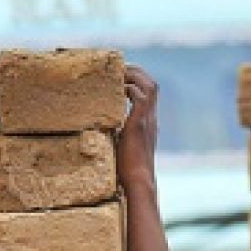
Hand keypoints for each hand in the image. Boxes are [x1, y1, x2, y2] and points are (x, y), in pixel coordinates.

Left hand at [117, 66, 158, 195]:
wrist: (137, 181)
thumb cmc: (127, 168)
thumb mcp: (121, 144)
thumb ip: (116, 132)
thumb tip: (99, 128)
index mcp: (147, 121)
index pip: (148, 92)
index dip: (136, 80)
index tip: (120, 76)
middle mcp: (151, 117)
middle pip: (152, 84)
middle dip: (135, 72)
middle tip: (117, 70)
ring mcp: (147, 119)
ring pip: (149, 85)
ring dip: (133, 75)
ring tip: (117, 75)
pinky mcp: (140, 123)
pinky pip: (139, 96)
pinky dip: (128, 88)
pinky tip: (116, 91)